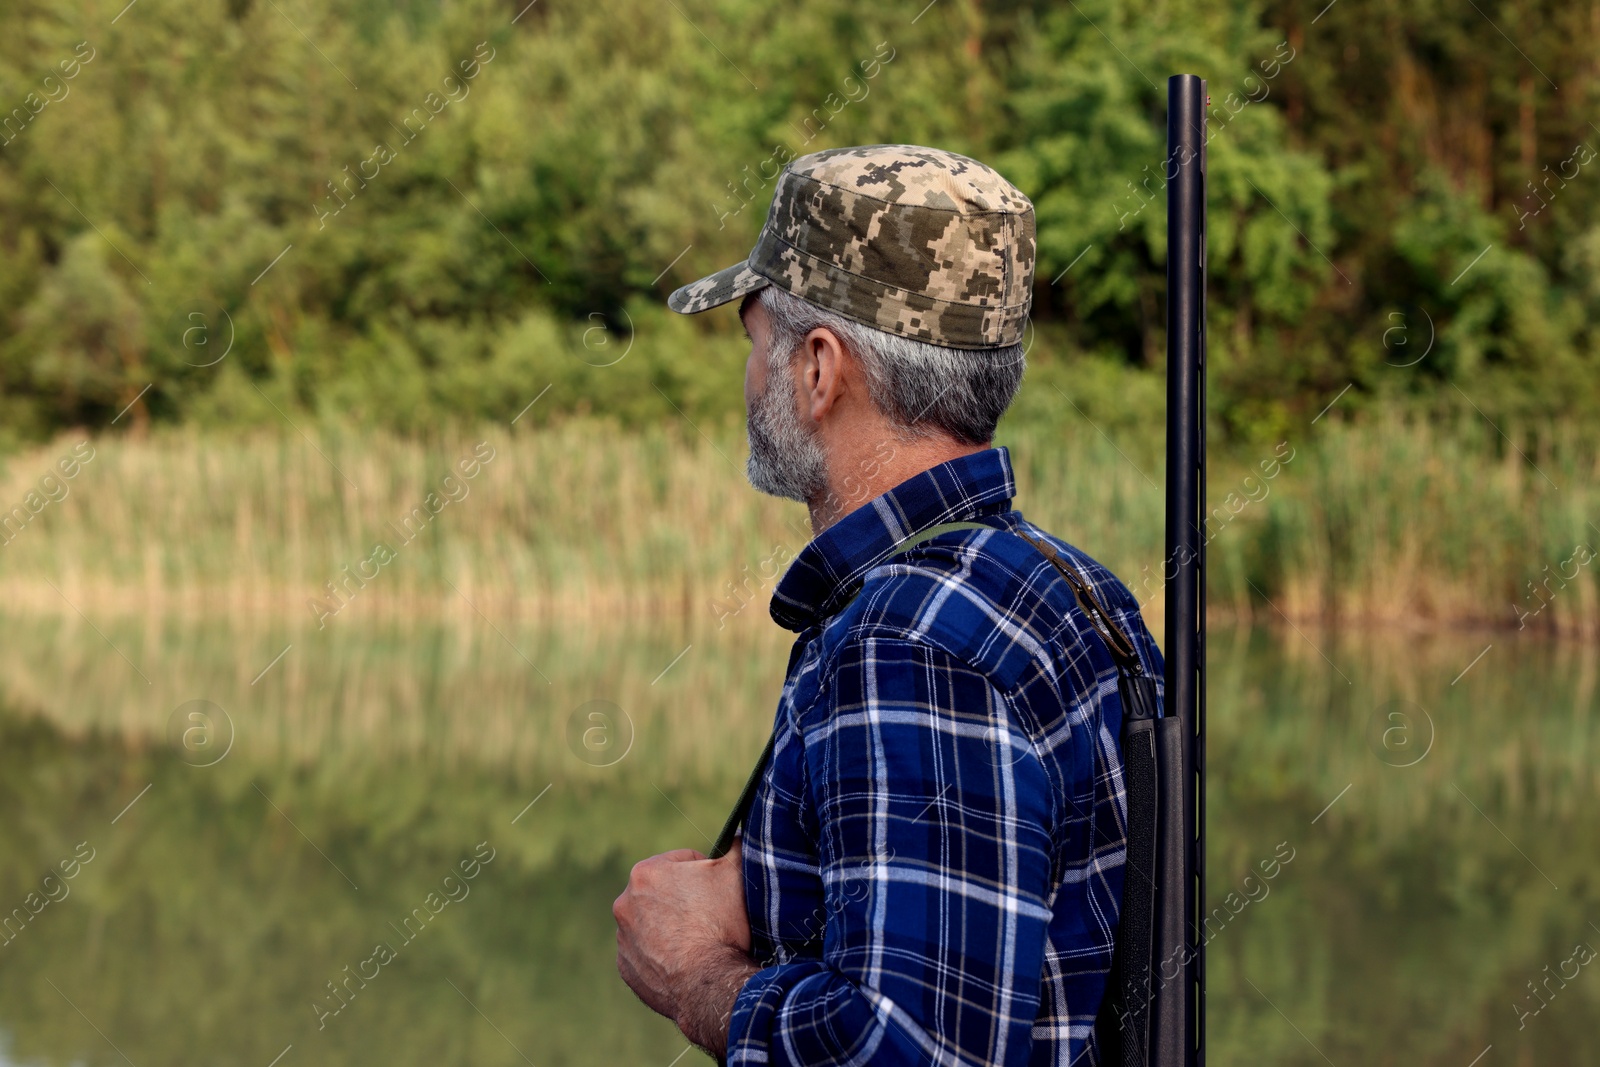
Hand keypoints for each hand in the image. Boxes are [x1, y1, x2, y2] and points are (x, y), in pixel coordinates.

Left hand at [614, 838, 759, 1056]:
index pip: (684, 861)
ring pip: (654, 923)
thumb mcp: (736, 873)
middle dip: (686, 900)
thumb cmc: (720, 923)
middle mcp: (624, 902)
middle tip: (713, 916)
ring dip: (672, 927)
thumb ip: (734, 847)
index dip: (708, 873)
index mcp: (646, 872)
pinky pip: (647, 954)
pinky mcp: (626, 968)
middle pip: (665, 892)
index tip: (720, 891)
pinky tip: (686, 963)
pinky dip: (664, 955)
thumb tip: (735, 837)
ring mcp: (623, 938)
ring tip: (700, 942)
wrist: (708, 983)